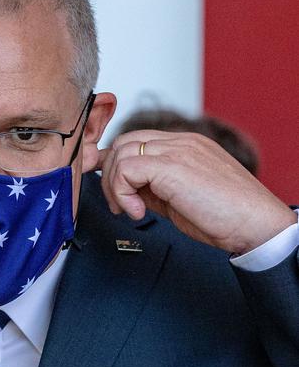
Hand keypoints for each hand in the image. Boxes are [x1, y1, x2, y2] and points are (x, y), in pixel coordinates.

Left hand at [96, 130, 295, 253]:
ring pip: (121, 153)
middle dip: (110, 174)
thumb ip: (154, 188)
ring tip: (129, 210)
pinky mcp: (171, 166)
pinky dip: (122, 192)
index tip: (114, 190)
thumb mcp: (180, 198)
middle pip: (123, 142)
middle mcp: (180, 142)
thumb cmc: (226, 217)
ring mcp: (177, 150)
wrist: (256, 225)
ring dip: (114, 186)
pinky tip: (138, 211)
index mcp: (185, 146)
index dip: (117, 164)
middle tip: (118, 204)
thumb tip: (127, 191)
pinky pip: (126, 169)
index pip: (137, 140)